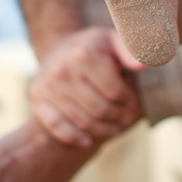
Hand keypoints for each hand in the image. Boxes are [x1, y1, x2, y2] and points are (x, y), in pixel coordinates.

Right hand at [29, 27, 144, 146]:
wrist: (58, 44)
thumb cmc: (93, 46)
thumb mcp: (112, 40)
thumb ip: (130, 51)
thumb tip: (145, 65)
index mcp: (85, 55)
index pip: (114, 91)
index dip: (128, 101)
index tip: (133, 104)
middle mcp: (63, 70)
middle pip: (99, 109)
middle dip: (118, 118)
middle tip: (126, 120)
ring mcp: (47, 85)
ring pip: (81, 121)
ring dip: (102, 130)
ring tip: (114, 129)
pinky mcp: (36, 98)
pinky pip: (57, 126)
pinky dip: (74, 137)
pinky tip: (88, 141)